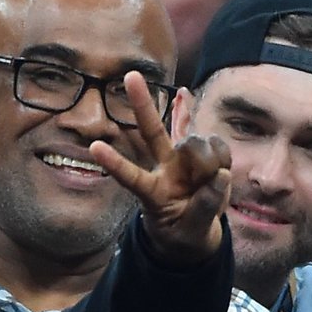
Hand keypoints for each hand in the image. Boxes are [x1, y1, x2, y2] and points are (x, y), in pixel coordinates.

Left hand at [86, 72, 231, 262]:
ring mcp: (182, 159)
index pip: (131, 177)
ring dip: (209, 159)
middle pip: (152, 132)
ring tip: (212, 183)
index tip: (92, 147)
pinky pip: (212, 141)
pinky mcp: (202, 155)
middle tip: (130, 76)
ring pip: (195, 143)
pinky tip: (203, 131)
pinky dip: (217, 148)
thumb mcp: (192, 234)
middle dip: (142, 103)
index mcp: (152, 192)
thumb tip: (219, 177)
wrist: (195, 234)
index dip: (114, 163)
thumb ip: (203, 209)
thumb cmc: (185, 235)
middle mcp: (164, 168)